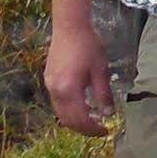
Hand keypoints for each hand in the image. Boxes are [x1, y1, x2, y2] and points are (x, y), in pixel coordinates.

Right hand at [44, 20, 114, 135]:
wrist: (69, 26)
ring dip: (75, 120)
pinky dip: (69, 110)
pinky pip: (57, 103)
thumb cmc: (88, 46)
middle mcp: (55, 91)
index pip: (80, 120)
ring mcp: (49, 85)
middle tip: (99, 129)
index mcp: (69, 90)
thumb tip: (108, 114)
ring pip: (60, 113)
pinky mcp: (48, 80)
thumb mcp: (100, 70)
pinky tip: (82, 105)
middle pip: (67, 120)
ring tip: (92, 119)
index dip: (93, 129)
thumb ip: (103, 94)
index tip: (106, 131)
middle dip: (83, 129)